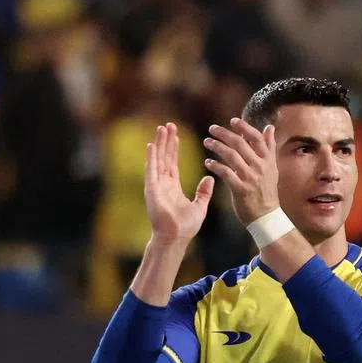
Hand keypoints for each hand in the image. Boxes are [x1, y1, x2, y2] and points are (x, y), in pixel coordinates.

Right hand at [144, 122, 214, 243]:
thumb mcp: (200, 206)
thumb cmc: (185, 226)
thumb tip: (209, 178)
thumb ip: (204, 191)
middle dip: (167, 141)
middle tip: (169, 125)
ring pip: (158, 159)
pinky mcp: (152, 189)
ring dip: (160, 144)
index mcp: (173, 186)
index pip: (173, 162)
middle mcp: (163, 183)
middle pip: (165, 157)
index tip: (176, 134)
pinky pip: (152, 170)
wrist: (176, 237)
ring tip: (161, 128)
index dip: (174, 148)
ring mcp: (156, 185)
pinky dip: (151, 157)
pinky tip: (152, 144)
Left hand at [204, 118, 279, 224]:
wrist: (266, 215)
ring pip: (231, 156)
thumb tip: (269, 126)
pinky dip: (215, 166)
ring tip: (207, 142)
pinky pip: (225, 173)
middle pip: (240, 143)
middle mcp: (260, 167)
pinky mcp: (241, 189)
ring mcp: (250, 178)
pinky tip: (208, 162)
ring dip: (217, 147)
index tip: (232, 121)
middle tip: (212, 129)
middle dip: (224, 134)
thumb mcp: (272, 167)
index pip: (256, 138)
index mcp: (268, 160)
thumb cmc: (266, 189)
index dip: (244, 127)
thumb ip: (269, 146)